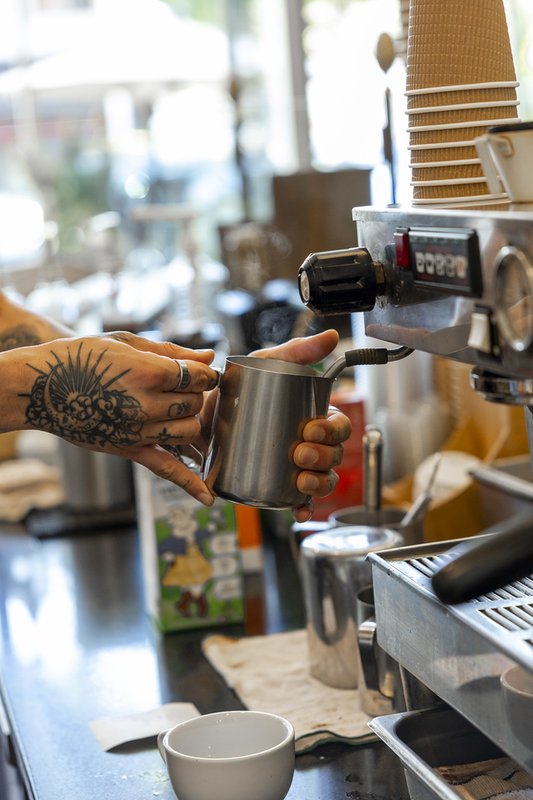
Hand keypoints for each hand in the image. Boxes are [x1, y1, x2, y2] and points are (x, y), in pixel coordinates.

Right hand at [7, 331, 219, 504]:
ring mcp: (137, 431)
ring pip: (188, 432)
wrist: (42, 387)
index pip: (197, 377)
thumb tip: (209, 356)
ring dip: (191, 421)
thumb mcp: (126, 343)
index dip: (203, 373)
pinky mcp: (129, 451)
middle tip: (182, 387)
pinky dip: (190, 484)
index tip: (199, 371)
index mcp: (148, 372)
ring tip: (178, 410)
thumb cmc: (83, 357)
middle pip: (194, 404)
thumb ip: (171, 351)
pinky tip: (209, 497)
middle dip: (195, 394)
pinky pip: (166, 470)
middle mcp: (145, 405)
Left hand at [251, 329, 351, 520]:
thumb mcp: (264, 364)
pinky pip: (297, 502)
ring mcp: (292, 467)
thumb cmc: (234, 388)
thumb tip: (330, 336)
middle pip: (333, 456)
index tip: (311, 428)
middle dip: (324, 458)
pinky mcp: (274, 486)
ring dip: (318, 484)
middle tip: (301, 452)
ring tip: (299, 479)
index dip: (333, 431)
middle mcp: (307, 444)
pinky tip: (299, 508)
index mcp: (311, 417)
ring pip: (320, 481)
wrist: (196, 417)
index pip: (337, 427)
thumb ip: (296, 350)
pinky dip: (303, 507)